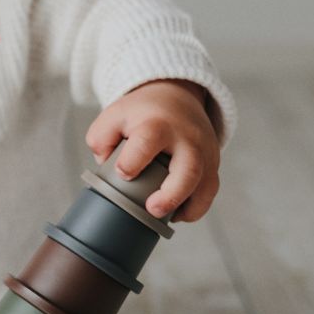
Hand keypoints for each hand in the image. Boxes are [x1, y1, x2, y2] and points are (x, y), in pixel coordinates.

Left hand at [85, 79, 219, 221]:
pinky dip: (195, 208)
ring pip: (206, 186)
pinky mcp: (212, 165)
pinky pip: (209, 193)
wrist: (177, 96)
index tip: (122, 173)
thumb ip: (100, 139)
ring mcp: (204, 153)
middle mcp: (187, 139)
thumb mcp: (115, 115)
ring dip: (188, 208)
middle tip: (152, 208)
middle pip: (189, 169)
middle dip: (171, 195)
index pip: (148, 141)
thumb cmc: (143, 112)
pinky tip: (176, 213)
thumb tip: (104, 168)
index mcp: (158, 124)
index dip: (132, 161)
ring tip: (168, 217)